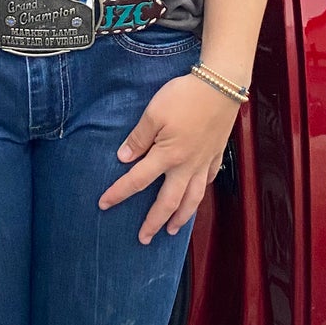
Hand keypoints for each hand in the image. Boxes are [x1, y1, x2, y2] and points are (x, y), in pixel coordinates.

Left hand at [98, 73, 237, 243]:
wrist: (221, 85)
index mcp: (168, 155)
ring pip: (193, 198)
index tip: (104, 204)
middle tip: (144, 239)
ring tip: (173, 230)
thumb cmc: (185, 96)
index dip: (119, 193)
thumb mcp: (154, 112)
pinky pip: (209, 180)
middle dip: (155, 222)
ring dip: (182, 217)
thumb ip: (139, 137)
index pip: (138, 180)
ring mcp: (204, 161)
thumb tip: (124, 158)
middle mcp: (187, 165)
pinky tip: (197, 197)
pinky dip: (201, 192)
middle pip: (168, 201)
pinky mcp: (216, 153)